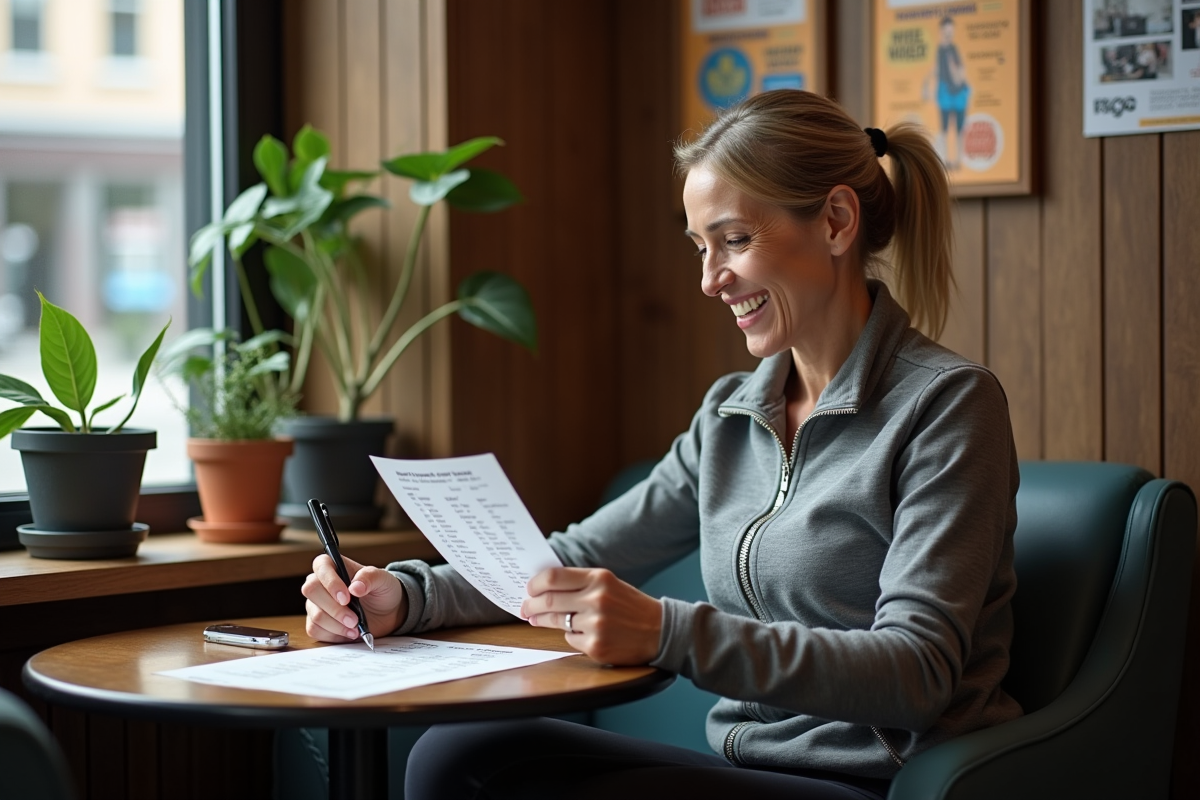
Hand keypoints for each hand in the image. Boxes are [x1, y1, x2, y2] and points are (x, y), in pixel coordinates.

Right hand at [302, 554, 406, 642]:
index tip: (346, 598)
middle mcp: (320, 583)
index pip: (321, 566)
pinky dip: (334, 634)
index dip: (330, 582)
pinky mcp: (316, 623)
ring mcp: (316, 604)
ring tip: (355, 627)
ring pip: (315, 615)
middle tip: (354, 619)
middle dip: (334, 609)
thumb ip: (370, 577)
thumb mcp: (383, 579)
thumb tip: (355, 587)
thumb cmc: (382, 590)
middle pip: (311, 591)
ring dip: (337, 625)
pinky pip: (315, 630)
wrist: (386, 612)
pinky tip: (349, 633)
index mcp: (334, 566)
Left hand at [521, 567, 661, 664]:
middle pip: (549, 601)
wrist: (660, 630)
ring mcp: (596, 624)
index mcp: (599, 578)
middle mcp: (597, 599)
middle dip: (531, 604)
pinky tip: (580, 632)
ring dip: (543, 620)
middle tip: (525, 607)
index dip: (536, 584)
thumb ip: (580, 583)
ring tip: (538, 619)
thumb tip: (543, 588)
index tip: (529, 588)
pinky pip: (570, 639)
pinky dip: (571, 635)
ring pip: (556, 622)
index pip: (554, 577)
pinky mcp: (596, 646)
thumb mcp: (609, 584)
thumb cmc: (630, 606)